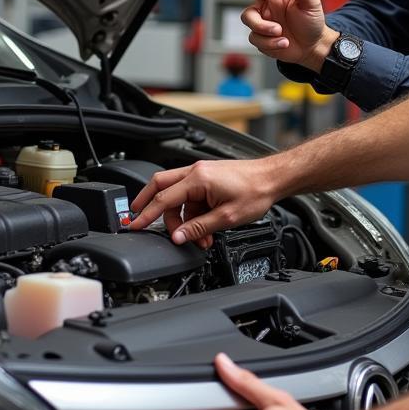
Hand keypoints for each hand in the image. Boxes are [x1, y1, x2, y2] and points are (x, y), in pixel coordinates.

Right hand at [127, 159, 276, 244]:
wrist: (273, 178)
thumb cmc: (256, 191)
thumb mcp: (226, 217)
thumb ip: (199, 228)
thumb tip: (179, 237)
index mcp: (198, 178)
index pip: (163, 199)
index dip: (146, 214)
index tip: (134, 225)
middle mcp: (196, 171)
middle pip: (160, 186)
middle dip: (148, 204)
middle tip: (140, 220)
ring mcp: (202, 172)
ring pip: (177, 195)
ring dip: (182, 218)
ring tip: (197, 238)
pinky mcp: (209, 177)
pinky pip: (191, 196)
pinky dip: (192, 213)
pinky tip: (204, 228)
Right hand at [223, 0, 336, 71]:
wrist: (313, 45)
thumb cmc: (312, 22)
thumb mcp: (312, 4)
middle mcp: (265, 9)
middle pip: (247, 15)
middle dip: (260, 25)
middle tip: (278, 30)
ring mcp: (262, 25)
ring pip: (252, 31)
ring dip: (268, 38)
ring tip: (285, 39)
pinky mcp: (262, 40)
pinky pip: (258, 43)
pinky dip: (272, 46)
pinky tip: (284, 44)